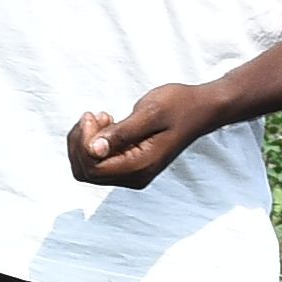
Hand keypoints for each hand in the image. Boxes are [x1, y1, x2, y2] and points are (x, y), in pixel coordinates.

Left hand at [68, 83, 229, 188]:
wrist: (201, 109)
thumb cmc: (179, 106)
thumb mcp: (150, 112)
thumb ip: (121, 132)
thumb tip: (94, 149)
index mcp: (140, 166)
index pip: (92, 167)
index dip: (83, 143)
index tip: (95, 116)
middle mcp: (135, 176)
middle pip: (85, 172)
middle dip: (80, 143)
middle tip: (94, 116)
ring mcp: (133, 173)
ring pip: (88, 168)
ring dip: (86, 141)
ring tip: (103, 117)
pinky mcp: (131, 165)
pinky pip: (99, 161)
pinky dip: (94, 142)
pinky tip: (109, 122)